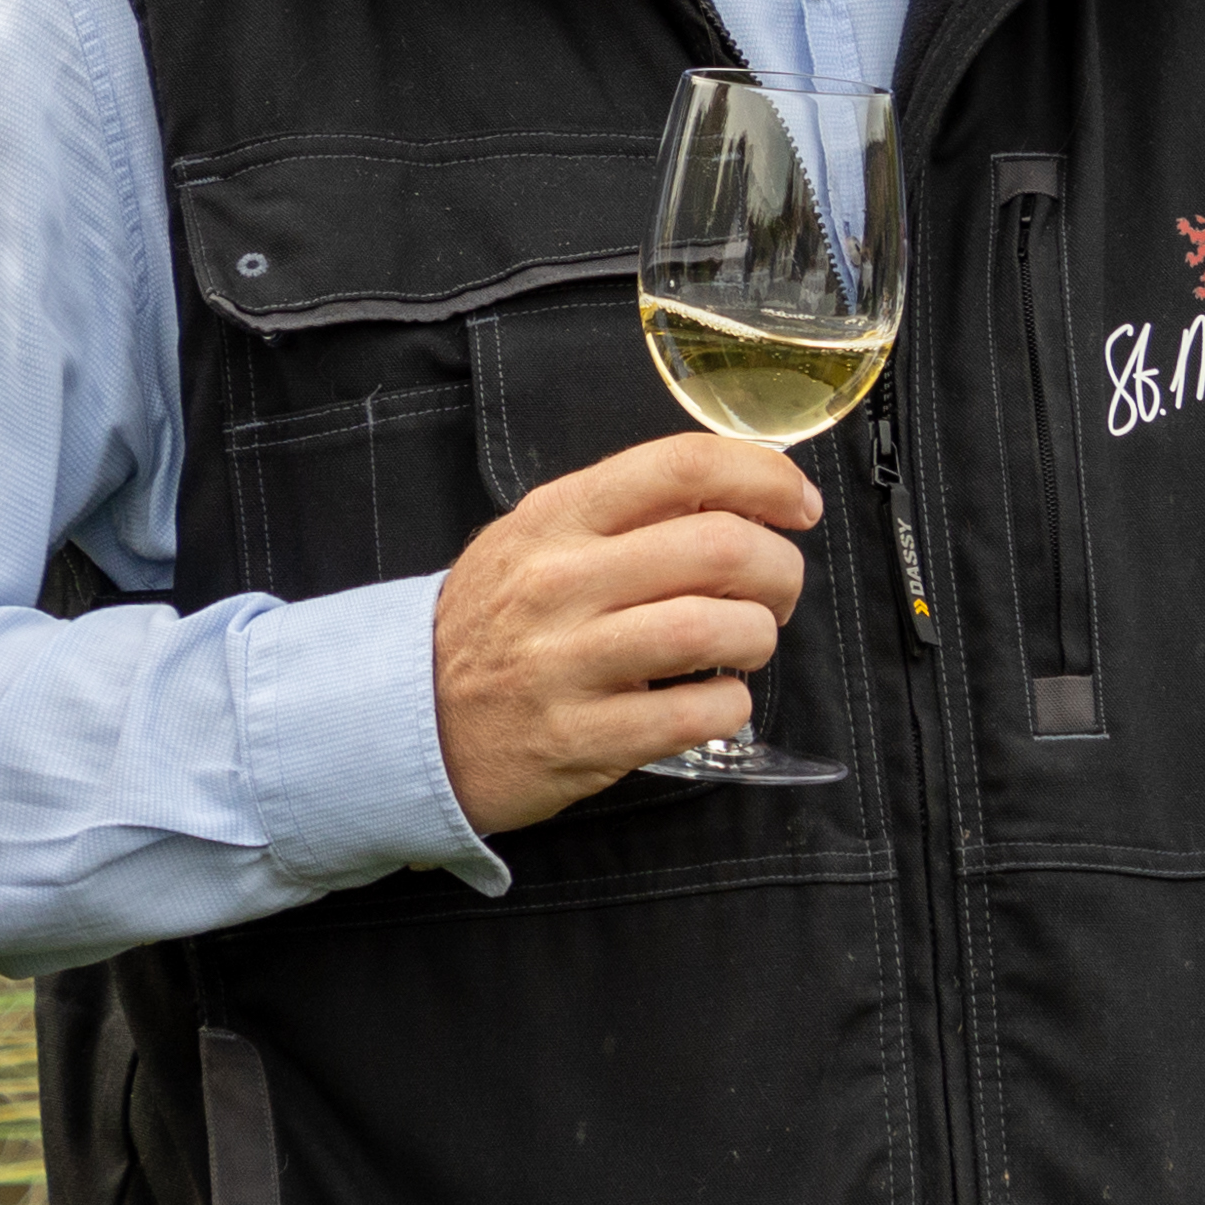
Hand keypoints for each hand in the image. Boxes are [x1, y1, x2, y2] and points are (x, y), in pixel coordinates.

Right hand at [433, 430, 818, 833]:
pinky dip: (729, 705)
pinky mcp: (581, 739)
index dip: (764, 476)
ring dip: (758, 637)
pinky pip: (696, 715)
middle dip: (779, 567)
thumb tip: (739, 497)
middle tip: (777, 588)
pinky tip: (714, 700)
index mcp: (558, 518)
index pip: (682, 465)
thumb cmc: (494, 623)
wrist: (408, 718)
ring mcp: (568, 664)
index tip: (797, 503)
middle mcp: (562, 583)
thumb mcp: (537, 540)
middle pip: (719, 547)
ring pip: (715, 629)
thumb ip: (625, 514)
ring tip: (745, 644)